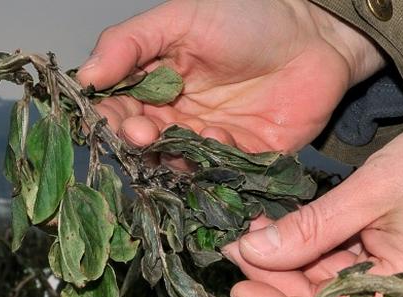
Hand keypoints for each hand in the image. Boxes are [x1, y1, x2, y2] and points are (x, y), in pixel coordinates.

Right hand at [77, 0, 384, 160]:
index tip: (110, 118)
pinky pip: (217, 175)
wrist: (318, 33)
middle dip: (137, 142)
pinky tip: (220, 136)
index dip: (110, 118)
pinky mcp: (243, 160)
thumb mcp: (180, 19)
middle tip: (142, 133)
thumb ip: (129, 43)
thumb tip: (84, 77)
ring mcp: (208, 142)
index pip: (119, 110)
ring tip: (175, 139)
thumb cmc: (249, 16)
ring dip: (170, 158)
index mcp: (155, 85)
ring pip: (175, 165)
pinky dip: (212, 163)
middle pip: (143, 144)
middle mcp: (176, 118)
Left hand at [223, 119, 402, 296]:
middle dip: (272, 276)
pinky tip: (275, 229)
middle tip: (235, 243)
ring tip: (249, 231)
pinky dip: (304, 249)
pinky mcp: (384, 263)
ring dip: (283, 260)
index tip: (239, 287)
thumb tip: (252, 252)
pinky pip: (335, 267)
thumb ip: (310, 228)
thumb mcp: (369, 193)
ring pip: (322, 285)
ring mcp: (391, 282)